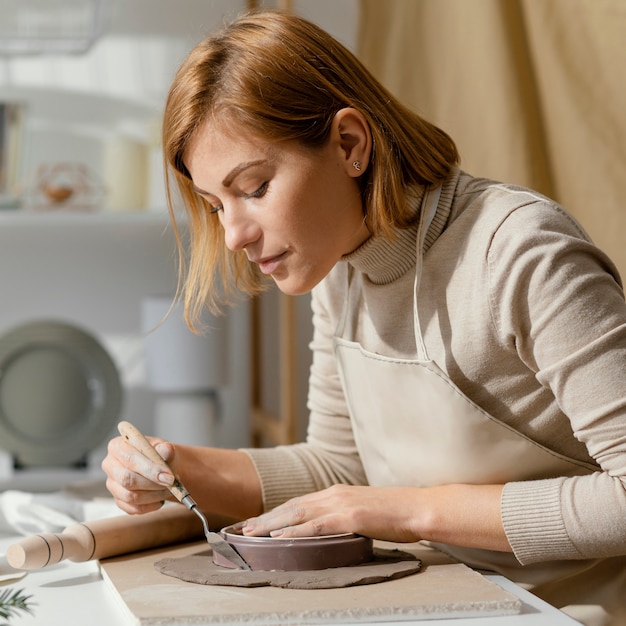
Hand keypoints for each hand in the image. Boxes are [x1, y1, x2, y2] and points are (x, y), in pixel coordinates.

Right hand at [101, 434, 176, 514]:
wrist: (162, 468)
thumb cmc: (160, 455)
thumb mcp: (164, 448)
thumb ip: (165, 449)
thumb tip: (166, 450)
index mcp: (117, 446)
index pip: (130, 459)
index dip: (150, 469)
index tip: (169, 477)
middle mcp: (110, 465)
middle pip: (127, 479)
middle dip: (152, 484)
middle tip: (171, 484)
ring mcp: (112, 484)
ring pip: (130, 496)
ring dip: (154, 495)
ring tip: (169, 490)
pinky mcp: (118, 500)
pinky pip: (134, 508)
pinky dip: (151, 505)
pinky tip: (161, 498)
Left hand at [240, 484, 423, 542]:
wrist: (417, 507)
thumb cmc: (394, 514)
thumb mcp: (363, 512)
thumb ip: (344, 517)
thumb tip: (329, 531)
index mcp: (336, 492)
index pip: (298, 502)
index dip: (275, 512)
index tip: (257, 523)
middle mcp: (333, 494)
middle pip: (291, 506)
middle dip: (265, 518)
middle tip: (242, 529)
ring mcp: (341, 504)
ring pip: (297, 513)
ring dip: (271, 524)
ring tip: (251, 533)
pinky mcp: (350, 516)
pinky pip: (316, 525)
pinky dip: (295, 530)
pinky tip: (280, 537)